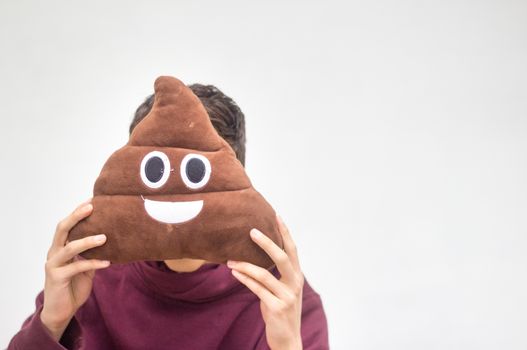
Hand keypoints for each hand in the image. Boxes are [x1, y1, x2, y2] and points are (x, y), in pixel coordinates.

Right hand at [40, 199, 110, 340]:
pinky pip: (77, 267)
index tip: (93, 200)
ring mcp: (53, 264)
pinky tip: (107, 262)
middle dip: (76, 216)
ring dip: (87, 241)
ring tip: (104, 237)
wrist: (62, 310)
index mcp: (60, 246)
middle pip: (62, 229)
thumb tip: (112, 238)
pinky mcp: (56, 277)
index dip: (78, 211)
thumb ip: (93, 252)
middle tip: (91, 207)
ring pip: (69, 247)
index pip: (67, 224)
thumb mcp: (86, 266)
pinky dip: (93, 263)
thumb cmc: (74, 285)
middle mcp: (54, 252)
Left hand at [228, 215, 303, 349]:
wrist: (288, 339)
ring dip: (245, 265)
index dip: (285, 232)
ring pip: (265, 274)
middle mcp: (295, 283)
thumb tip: (252, 257)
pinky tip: (234, 272)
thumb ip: (273, 275)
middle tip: (251, 231)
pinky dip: (244, 279)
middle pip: (282, 257)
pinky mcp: (277, 308)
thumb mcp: (280, 290)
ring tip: (230, 259)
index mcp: (297, 276)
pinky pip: (257, 289)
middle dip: (267, 242)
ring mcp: (288, 296)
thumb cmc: (280, 311)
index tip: (276, 215)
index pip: (292, 249)